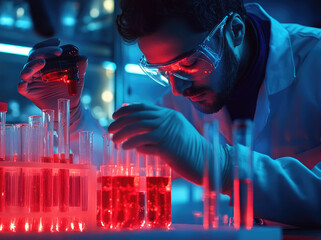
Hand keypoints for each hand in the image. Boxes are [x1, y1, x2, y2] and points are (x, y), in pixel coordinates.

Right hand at [18, 38, 87, 122]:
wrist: (70, 105)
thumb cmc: (71, 88)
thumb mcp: (78, 75)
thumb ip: (80, 66)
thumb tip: (83, 57)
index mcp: (45, 62)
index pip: (41, 48)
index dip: (47, 44)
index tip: (58, 41)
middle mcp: (36, 69)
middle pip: (34, 56)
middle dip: (45, 51)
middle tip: (58, 52)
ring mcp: (32, 80)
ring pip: (26, 70)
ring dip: (32, 65)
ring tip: (42, 62)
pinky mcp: (29, 92)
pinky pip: (22, 87)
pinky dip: (22, 84)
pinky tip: (24, 82)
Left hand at [108, 103, 222, 184]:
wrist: (210, 160)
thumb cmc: (192, 151)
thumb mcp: (176, 134)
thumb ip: (160, 130)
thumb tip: (138, 133)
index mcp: (170, 115)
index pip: (143, 107)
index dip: (127, 110)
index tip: (115, 116)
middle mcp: (168, 120)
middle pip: (138, 117)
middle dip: (120, 122)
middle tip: (110, 130)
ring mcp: (168, 132)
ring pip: (138, 128)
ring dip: (123, 134)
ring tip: (115, 141)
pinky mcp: (168, 146)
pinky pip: (144, 142)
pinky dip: (133, 144)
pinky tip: (126, 148)